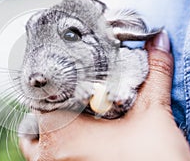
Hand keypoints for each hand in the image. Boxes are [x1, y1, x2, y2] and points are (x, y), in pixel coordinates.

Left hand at [19, 31, 189, 160]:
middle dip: (48, 106)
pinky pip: (41, 160)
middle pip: (33, 120)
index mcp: (62, 131)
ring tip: (65, 120)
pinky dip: (49, 149)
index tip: (56, 75)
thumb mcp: (153, 115)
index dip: (48, 83)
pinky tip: (71, 143)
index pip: (38, 96)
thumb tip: (157, 42)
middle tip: (67, 97)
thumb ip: (153, 74)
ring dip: (43, 130)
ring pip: (31, 144)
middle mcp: (50, 154)